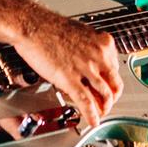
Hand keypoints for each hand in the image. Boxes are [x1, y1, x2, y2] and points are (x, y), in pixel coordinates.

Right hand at [13, 6, 122, 128]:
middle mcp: (98, 55)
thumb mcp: (81, 34)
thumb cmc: (50, 27)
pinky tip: (92, 121)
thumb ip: (90, 50)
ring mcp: (85, 68)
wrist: (32, 25)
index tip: (108, 89)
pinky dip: (91, 114)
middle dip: (112, 98)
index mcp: (103, 43)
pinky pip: (85, 101)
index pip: (115, 69)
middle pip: (114, 84)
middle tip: (107, 105)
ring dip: (103, 108)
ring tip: (100, 114)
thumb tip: (92, 63)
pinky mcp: (69, 79)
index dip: (111, 83)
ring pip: (103, 95)